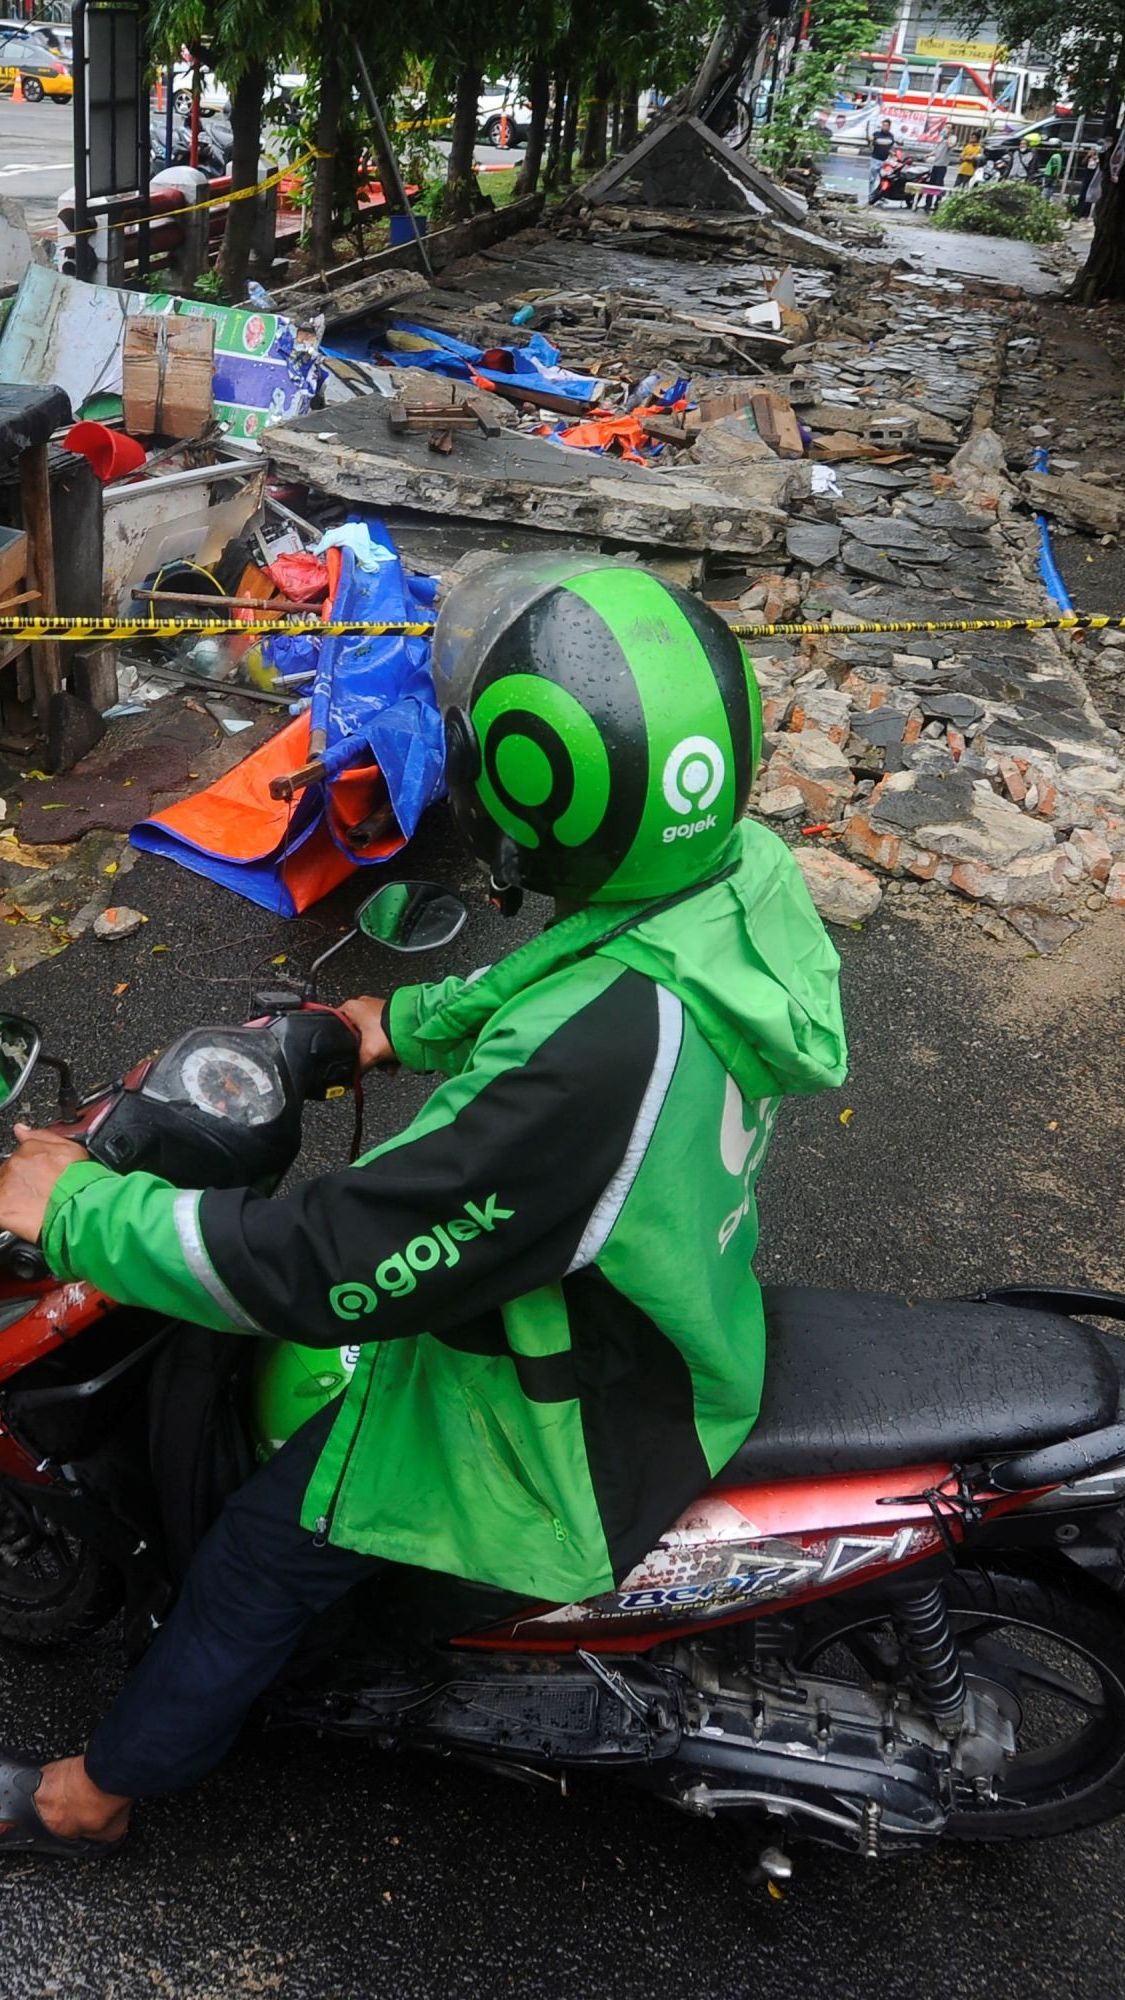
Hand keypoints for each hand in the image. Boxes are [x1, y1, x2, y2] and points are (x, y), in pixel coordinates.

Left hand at [0, 1125, 86, 1242]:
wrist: (79, 1205)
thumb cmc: (80, 1180)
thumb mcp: (70, 1148)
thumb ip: (41, 1136)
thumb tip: (21, 1129)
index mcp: (29, 1150)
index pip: (19, 1157)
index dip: (30, 1169)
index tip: (39, 1178)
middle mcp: (14, 1165)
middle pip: (9, 1173)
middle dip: (21, 1183)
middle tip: (39, 1193)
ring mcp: (6, 1185)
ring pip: (3, 1188)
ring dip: (15, 1197)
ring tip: (34, 1206)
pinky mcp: (2, 1206)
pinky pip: (1, 1210)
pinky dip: (8, 1213)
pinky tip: (24, 1216)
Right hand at [339, 996, 393, 1071]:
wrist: (418, 1027)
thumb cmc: (392, 1030)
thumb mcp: (367, 1054)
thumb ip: (356, 1067)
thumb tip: (350, 1077)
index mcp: (350, 1008)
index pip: (336, 1030)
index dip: (342, 1047)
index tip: (349, 1058)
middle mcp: (363, 1005)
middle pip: (357, 1037)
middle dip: (367, 1055)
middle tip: (373, 1064)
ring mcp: (379, 1009)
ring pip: (373, 1037)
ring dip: (380, 1054)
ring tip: (388, 1065)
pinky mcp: (392, 1015)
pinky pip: (385, 1035)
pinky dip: (389, 1047)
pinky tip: (395, 1060)